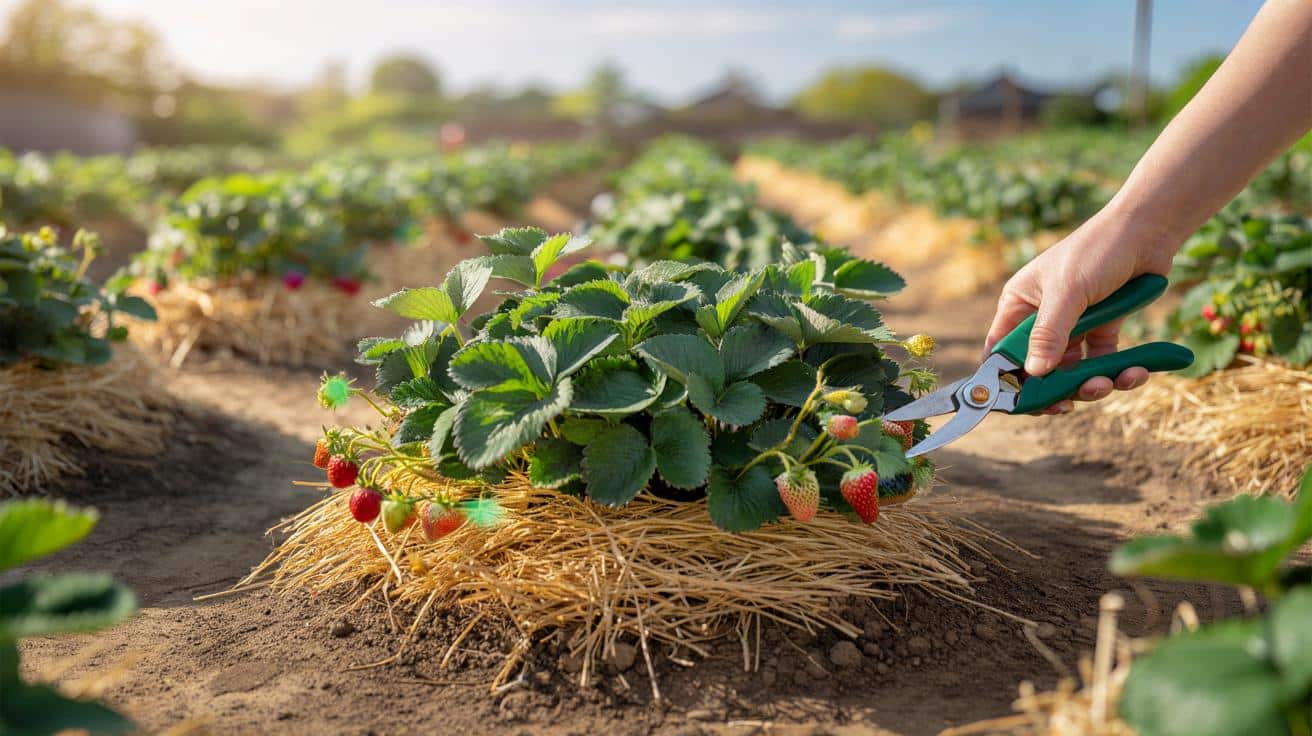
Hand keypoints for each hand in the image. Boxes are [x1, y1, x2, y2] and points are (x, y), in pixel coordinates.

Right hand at [984, 206, 1174, 414]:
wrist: (1148, 232)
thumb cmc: (1097, 251)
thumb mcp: (1068, 292)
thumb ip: (1050, 334)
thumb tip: (1033, 374)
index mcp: (1019, 306)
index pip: (1001, 352)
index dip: (1006, 379)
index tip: (1022, 403)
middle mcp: (1041, 319)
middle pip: (1038, 370)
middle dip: (1056, 389)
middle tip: (1069, 404)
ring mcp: (1073, 326)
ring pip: (1072, 373)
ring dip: (1091, 384)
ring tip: (1108, 383)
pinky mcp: (1103, 330)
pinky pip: (1103, 363)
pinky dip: (1118, 373)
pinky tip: (1135, 372)